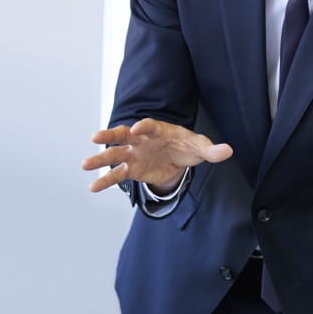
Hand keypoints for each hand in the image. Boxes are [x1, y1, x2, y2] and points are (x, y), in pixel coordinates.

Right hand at [82, 119, 232, 193]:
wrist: (178, 159)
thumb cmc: (186, 147)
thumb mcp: (200, 148)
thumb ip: (211, 150)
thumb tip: (228, 151)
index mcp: (157, 130)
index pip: (148, 126)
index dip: (143, 125)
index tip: (136, 127)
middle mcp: (141, 139)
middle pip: (123, 135)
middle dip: (110, 135)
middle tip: (96, 136)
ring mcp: (133, 153)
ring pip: (114, 154)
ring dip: (100, 159)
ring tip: (84, 165)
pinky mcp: (131, 168)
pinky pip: (116, 174)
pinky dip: (106, 181)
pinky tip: (93, 187)